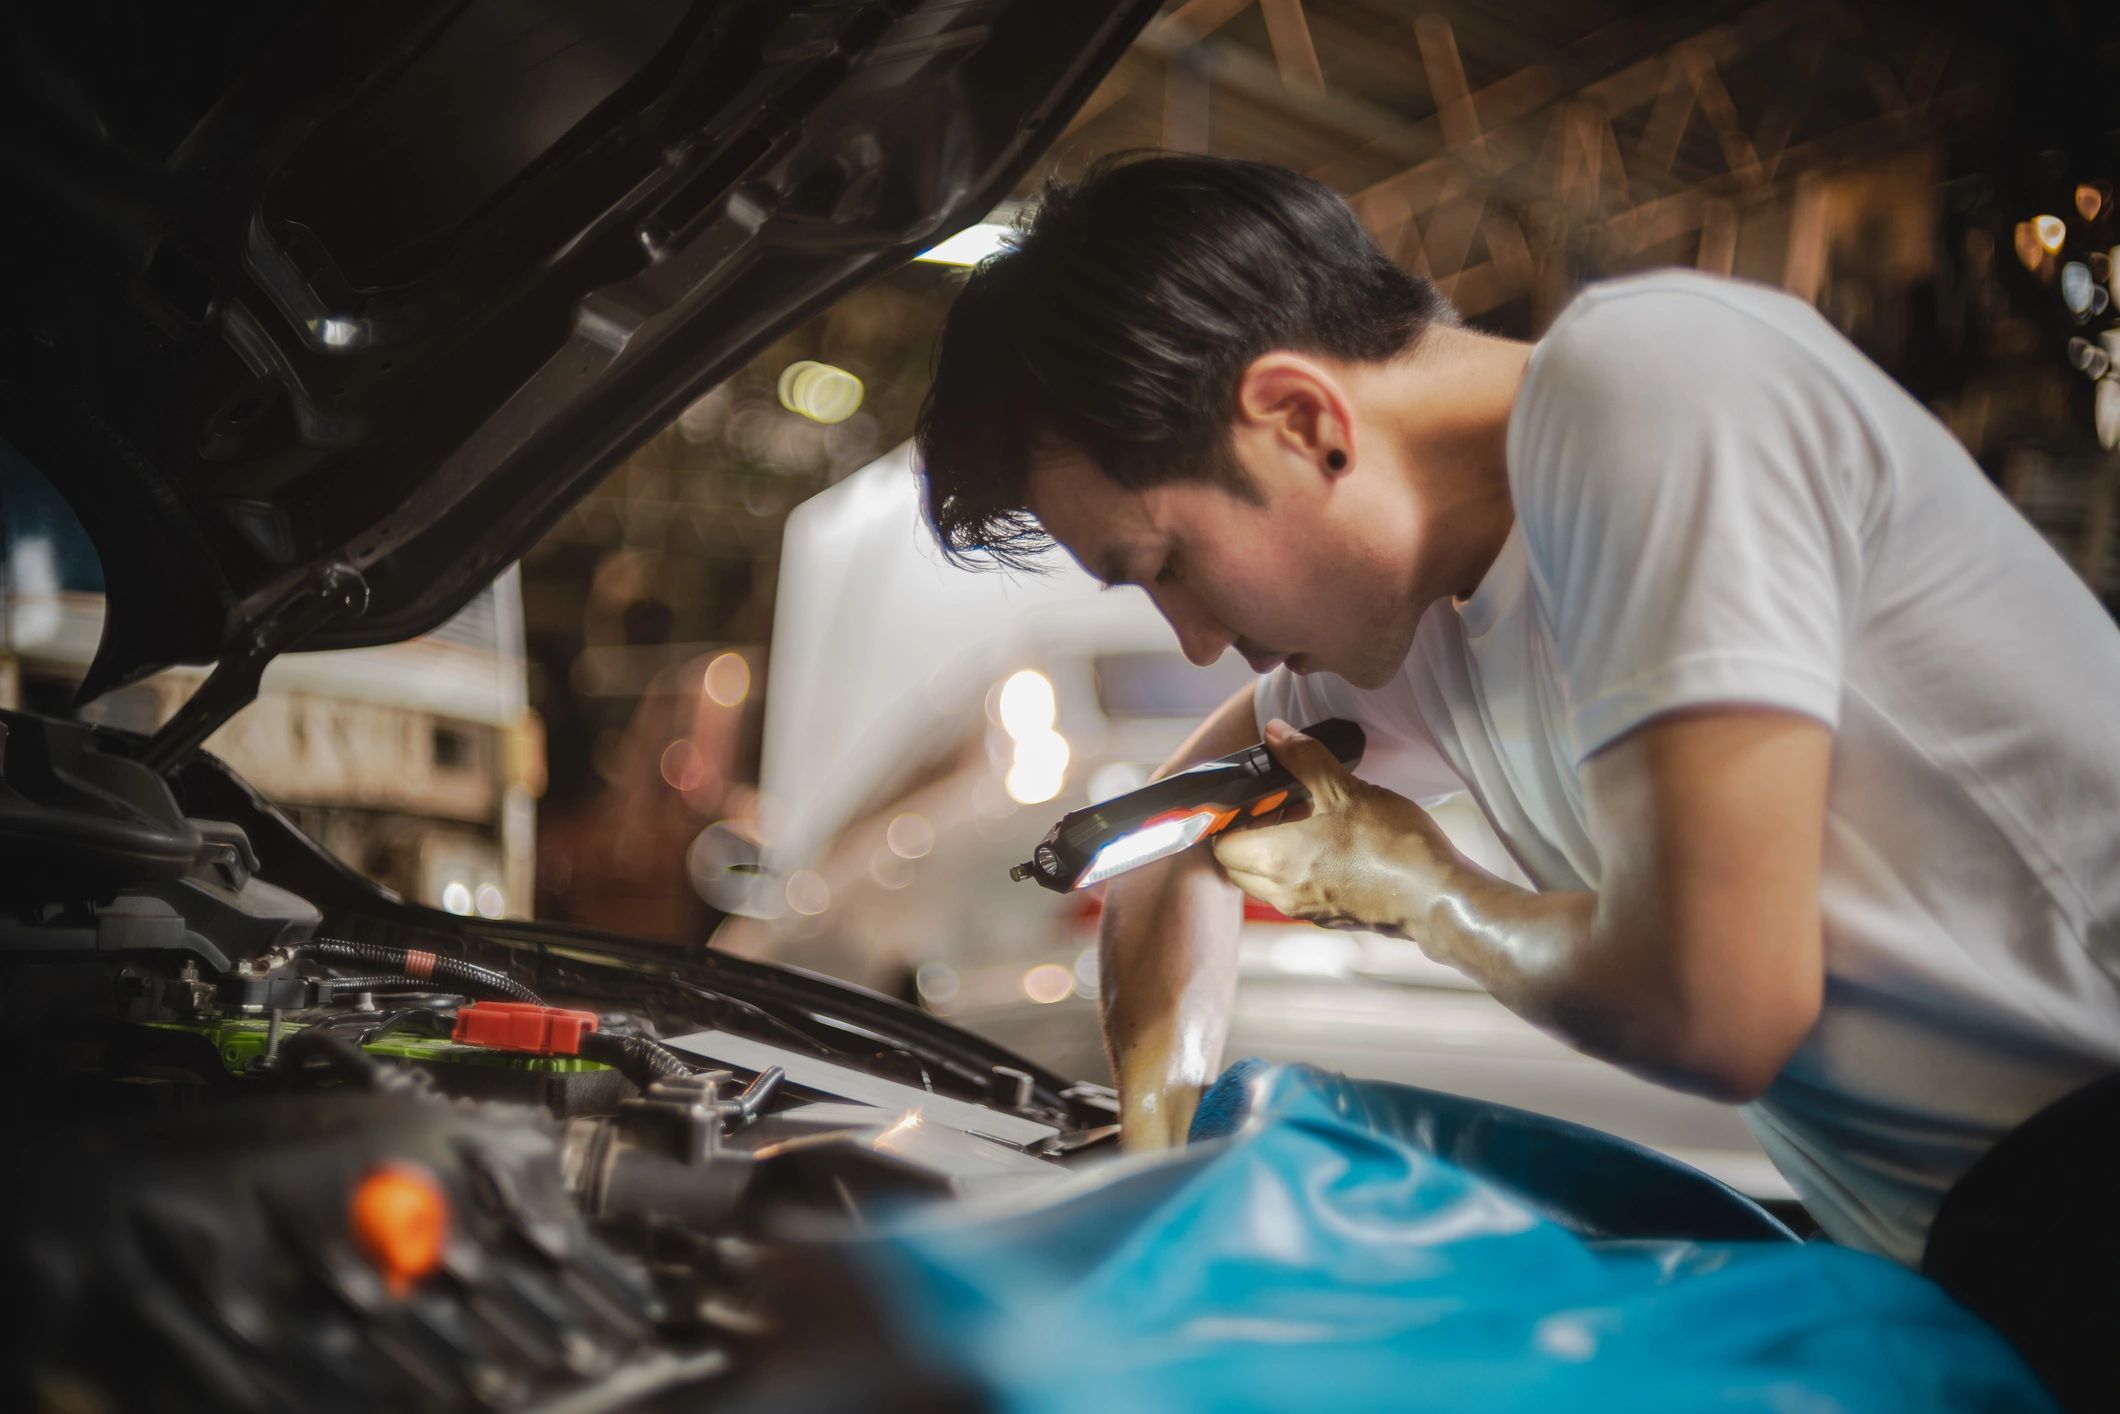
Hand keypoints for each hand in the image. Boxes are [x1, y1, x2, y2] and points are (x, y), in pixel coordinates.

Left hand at [1212, 719, 1463, 943]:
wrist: (1435, 896)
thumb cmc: (1391, 844)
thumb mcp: (1346, 789)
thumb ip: (1304, 759)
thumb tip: (1276, 732)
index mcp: (1276, 859)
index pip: (1221, 846)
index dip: (1227, 820)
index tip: (1248, 798)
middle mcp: (1281, 892)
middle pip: (1236, 867)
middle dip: (1245, 836)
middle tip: (1275, 806)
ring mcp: (1304, 910)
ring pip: (1263, 883)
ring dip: (1270, 854)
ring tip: (1305, 821)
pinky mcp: (1328, 918)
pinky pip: (1292, 894)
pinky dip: (1294, 871)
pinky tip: (1328, 845)